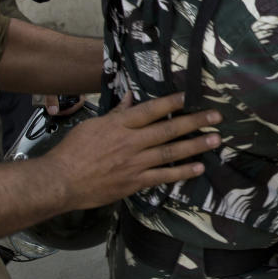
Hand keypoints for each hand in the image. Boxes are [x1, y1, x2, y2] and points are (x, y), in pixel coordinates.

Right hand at [44, 92, 221, 208]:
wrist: (61, 181)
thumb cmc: (73, 151)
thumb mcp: (93, 125)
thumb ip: (117, 113)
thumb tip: (132, 98)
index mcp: (120, 125)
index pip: (151, 110)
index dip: (172, 102)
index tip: (190, 95)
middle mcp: (131, 142)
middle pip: (168, 129)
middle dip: (194, 121)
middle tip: (216, 116)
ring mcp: (135, 163)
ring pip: (171, 152)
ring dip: (195, 145)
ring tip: (215, 139)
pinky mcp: (135, 183)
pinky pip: (163, 177)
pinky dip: (182, 172)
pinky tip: (198, 168)